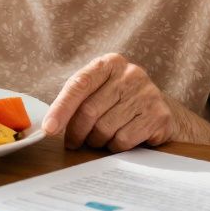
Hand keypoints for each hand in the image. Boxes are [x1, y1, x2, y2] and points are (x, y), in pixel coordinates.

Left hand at [42, 53, 176, 151]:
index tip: (49, 128)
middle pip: (90, 111)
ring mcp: (147, 94)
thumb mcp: (99, 90)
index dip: (61, 108)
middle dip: (76, 132)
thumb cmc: (120, 101)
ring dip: (96, 141)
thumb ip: (77, 99)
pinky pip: (124, 140)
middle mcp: (130, 74)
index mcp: (110, 63)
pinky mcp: (158, 116)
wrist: (160, 110)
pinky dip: (114, 147)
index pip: (79, 84)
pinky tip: (118, 141)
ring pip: (105, 129)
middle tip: (73, 142)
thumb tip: (50, 126)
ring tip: (99, 139)